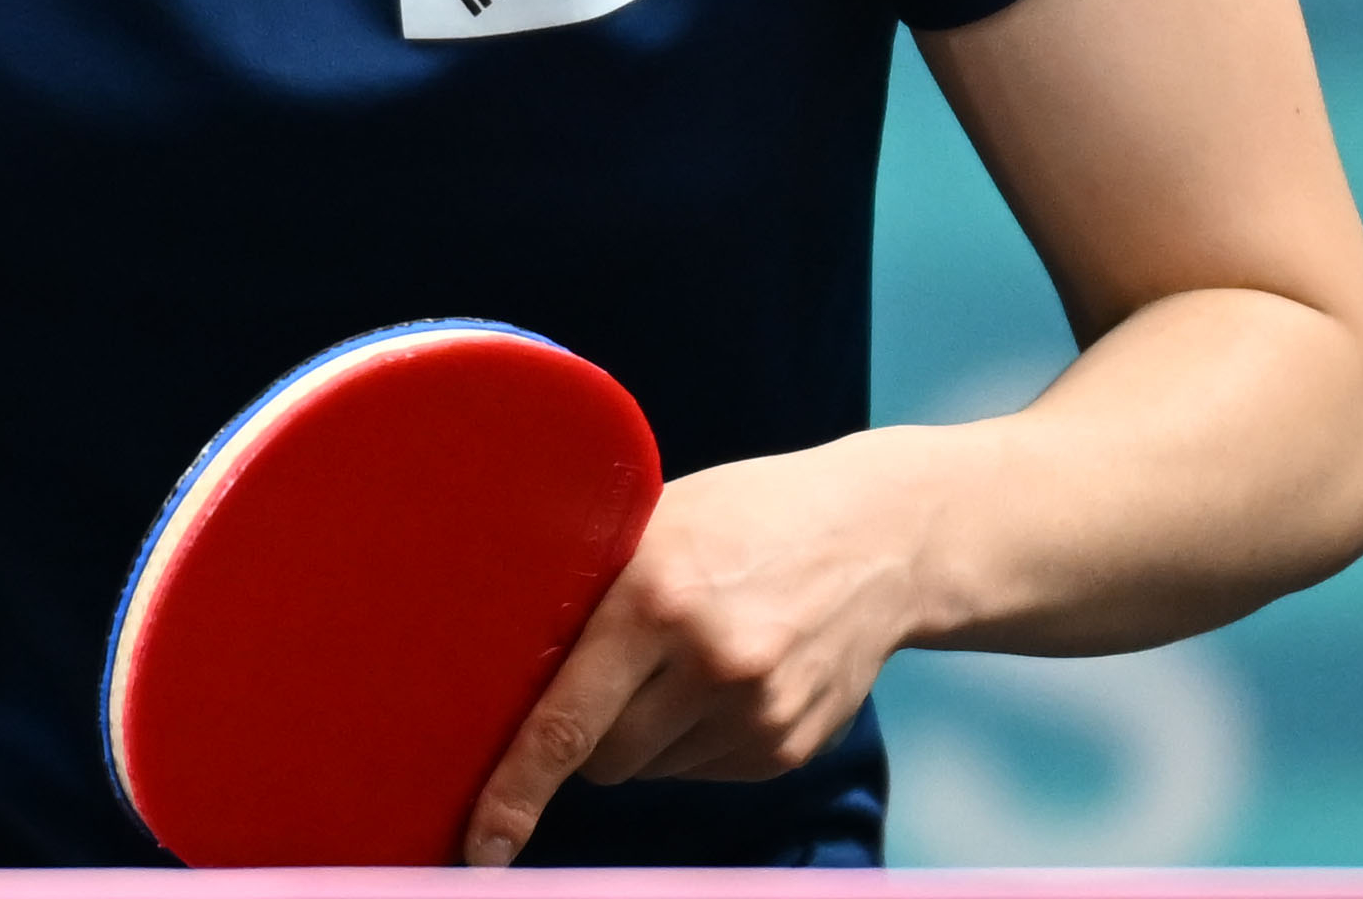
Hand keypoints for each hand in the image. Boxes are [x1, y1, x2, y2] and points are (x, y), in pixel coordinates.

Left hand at [461, 434, 930, 865]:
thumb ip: (591, 591)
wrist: (881, 541)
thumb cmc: (745, 518)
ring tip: (686, 654)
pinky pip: (699, 769)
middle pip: (602, 758)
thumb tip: (505, 668)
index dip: (514, 789)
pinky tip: (725, 677)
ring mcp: (756, 716)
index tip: (481, 844)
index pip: (564, 722)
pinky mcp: (787, 749)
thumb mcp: (655, 523)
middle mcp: (709, 665)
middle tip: (606, 671)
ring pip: (648, 767)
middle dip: (585, 734)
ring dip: (644, 732)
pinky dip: (692, 738)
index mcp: (655, 599)